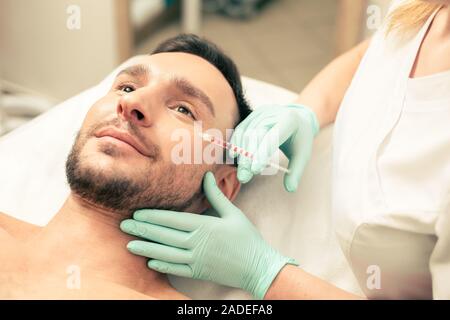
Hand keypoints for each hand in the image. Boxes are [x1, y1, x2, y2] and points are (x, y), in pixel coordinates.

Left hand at [120, 171, 297, 298]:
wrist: (258, 267)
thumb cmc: (247, 238)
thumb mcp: (233, 213)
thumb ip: (217, 196)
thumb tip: (206, 176)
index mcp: (204, 226)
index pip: (172, 220)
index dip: (152, 217)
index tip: (137, 213)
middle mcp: (197, 243)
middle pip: (164, 235)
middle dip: (142, 230)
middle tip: (123, 226)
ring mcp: (196, 260)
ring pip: (165, 253)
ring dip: (146, 248)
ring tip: (129, 245)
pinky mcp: (198, 272)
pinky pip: (176, 269)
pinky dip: (162, 265)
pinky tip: (149, 261)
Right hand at [230, 103, 318, 191]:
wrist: (297, 119)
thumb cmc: (300, 140)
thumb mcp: (303, 155)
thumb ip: (296, 172)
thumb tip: (291, 189)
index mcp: (289, 120)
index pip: (273, 137)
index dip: (262, 153)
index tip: (254, 170)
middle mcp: (273, 113)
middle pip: (256, 135)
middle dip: (248, 158)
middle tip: (244, 177)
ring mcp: (261, 112)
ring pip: (246, 133)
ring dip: (241, 153)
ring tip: (242, 172)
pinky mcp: (252, 115)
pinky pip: (240, 129)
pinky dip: (236, 143)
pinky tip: (234, 156)